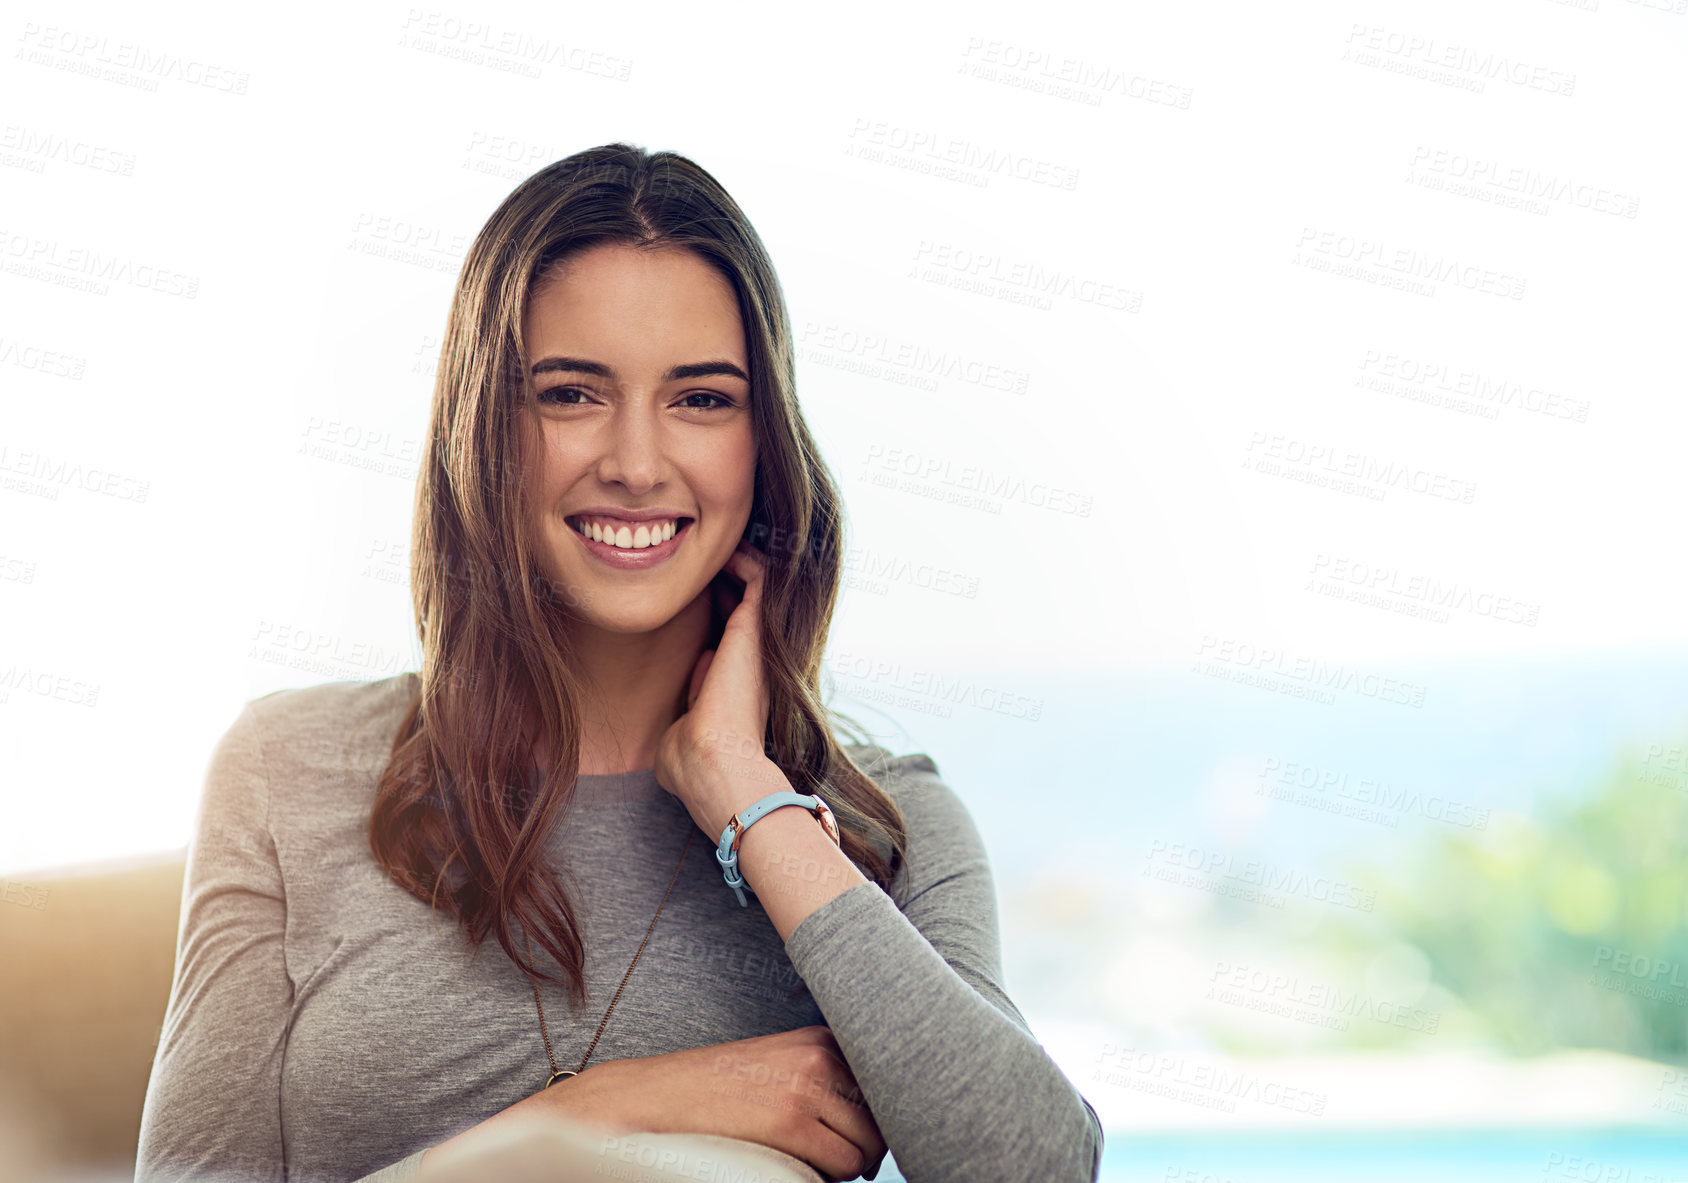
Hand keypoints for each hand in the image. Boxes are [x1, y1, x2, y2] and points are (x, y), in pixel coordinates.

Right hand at [536, 1025, 885, 1180]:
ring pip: (864, 1149)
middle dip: (863, 1147)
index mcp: (820, 1039)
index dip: (877, 1119)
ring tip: (809, 1161)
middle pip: (881, 1119)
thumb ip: (826, 1080)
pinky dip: (826, 1178)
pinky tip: (795, 1167)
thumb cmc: (717, 1090)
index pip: (886, 1085)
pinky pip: (839, 1168)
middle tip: (832, 1157)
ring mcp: (807, 1086)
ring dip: (845, 1165)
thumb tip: (879, 1124)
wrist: (656, 1097)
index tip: (862, 1134)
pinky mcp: (791, 1123)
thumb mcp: (779, 1066)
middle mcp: (820, 1055)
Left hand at [655, 541, 781, 839]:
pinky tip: (723, 549)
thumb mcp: (683, 730)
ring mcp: (756, 643)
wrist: (711, 762)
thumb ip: (686, 707)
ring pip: (760, 585)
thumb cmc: (690, 759)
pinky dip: (746, 559)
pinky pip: (760, 577)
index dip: (714, 606)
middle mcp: (752, 658)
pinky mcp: (754, 630)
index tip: (692, 589)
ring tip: (717, 544)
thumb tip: (689, 693)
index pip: (728, 632)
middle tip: (704, 557)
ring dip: (740, 562)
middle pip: (747, 603)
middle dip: (728, 578)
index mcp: (736, 680)